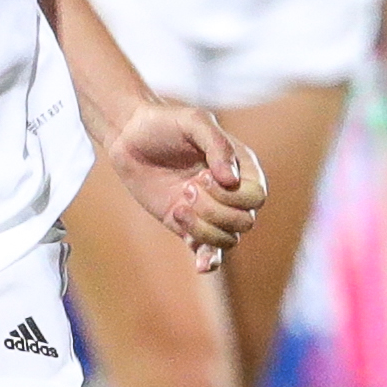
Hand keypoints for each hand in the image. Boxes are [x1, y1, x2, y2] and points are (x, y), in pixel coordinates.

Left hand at [107, 100, 264, 271]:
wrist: (130, 137)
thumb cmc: (165, 123)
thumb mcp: (194, 122)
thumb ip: (217, 145)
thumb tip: (231, 180)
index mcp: (241, 167)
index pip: (256, 196)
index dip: (231, 194)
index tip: (202, 174)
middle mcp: (231, 193)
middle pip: (245, 221)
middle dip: (214, 209)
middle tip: (186, 187)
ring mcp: (211, 212)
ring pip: (228, 239)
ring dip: (202, 227)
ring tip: (178, 206)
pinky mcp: (189, 227)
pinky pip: (209, 253)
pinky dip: (208, 260)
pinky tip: (199, 265)